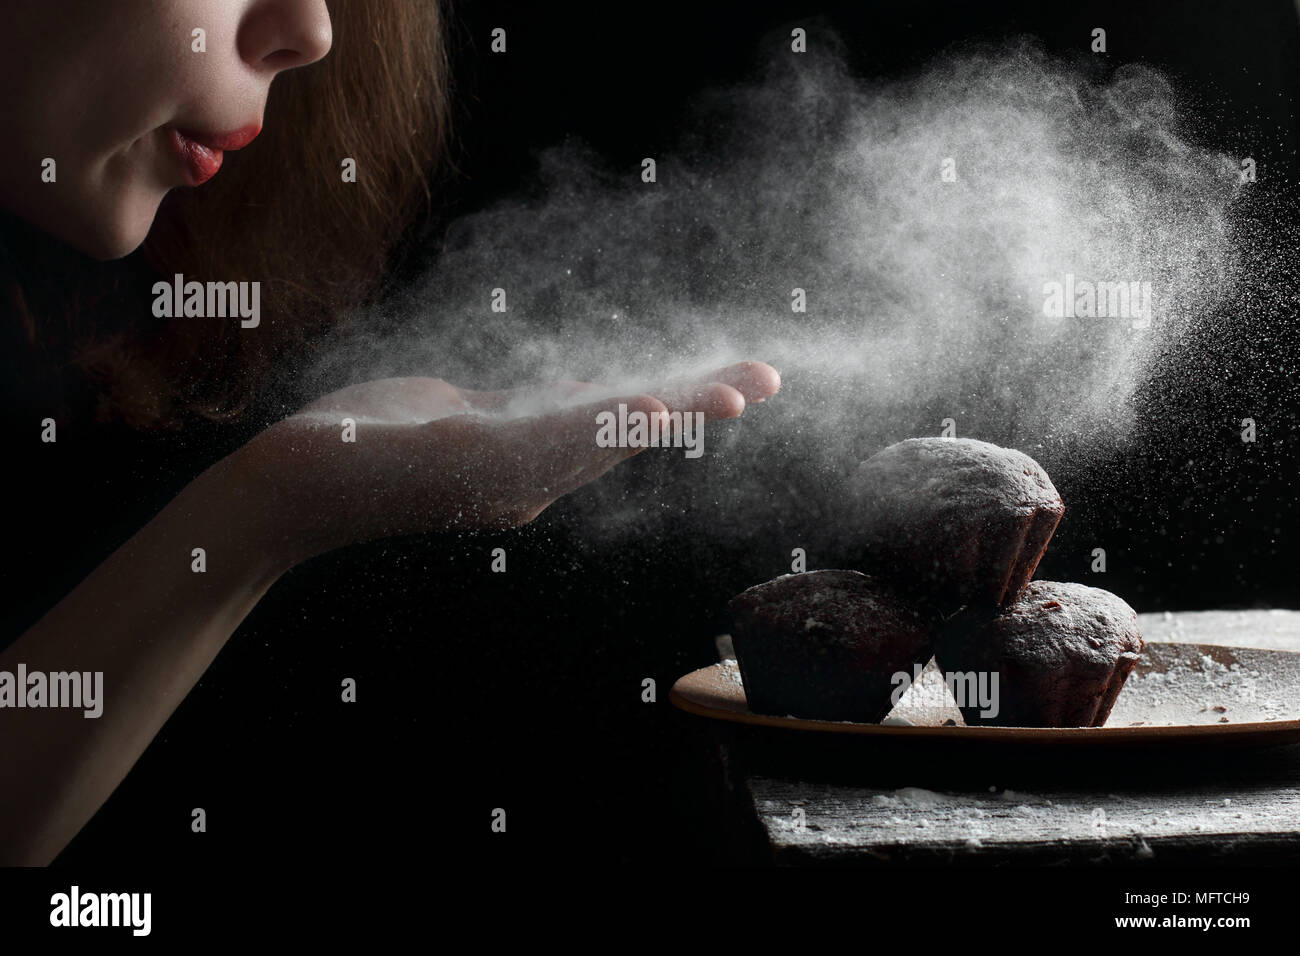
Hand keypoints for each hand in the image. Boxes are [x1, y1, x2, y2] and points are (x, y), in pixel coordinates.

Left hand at [231, 361, 779, 566]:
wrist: (295, 483)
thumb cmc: (371, 445)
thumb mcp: (463, 415)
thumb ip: (522, 410)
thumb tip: (576, 394)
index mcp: (536, 461)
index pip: (621, 424)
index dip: (682, 402)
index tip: (739, 382)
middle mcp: (533, 476)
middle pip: (629, 433)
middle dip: (701, 406)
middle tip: (768, 382)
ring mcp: (505, 473)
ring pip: (604, 438)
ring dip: (675, 415)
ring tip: (736, 396)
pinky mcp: (470, 461)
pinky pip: (548, 441)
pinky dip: (604, 426)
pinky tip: (648, 409)